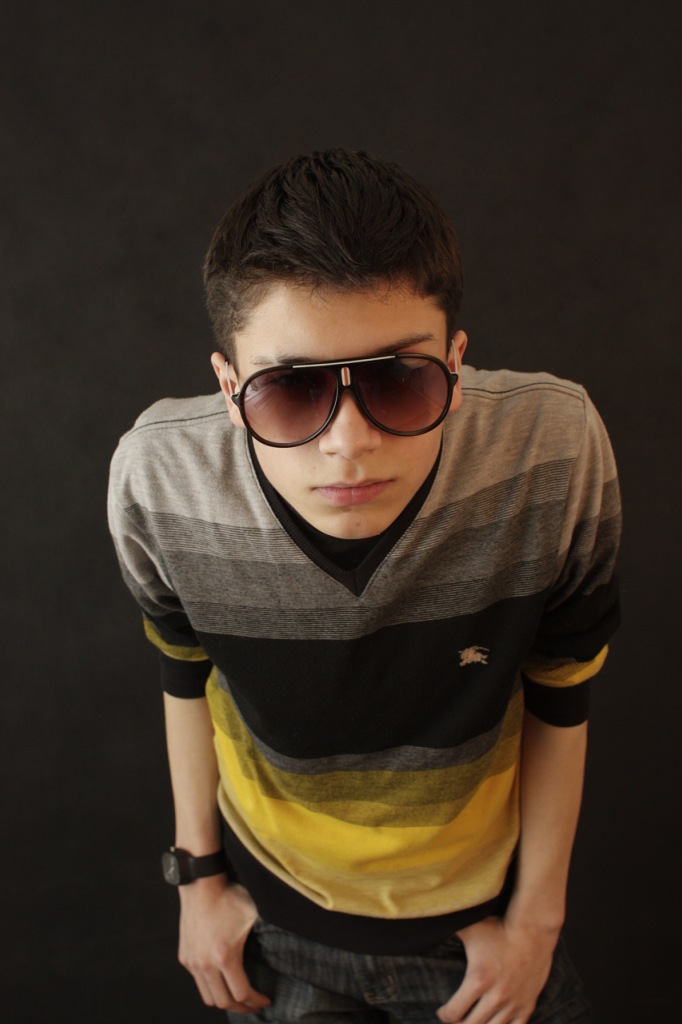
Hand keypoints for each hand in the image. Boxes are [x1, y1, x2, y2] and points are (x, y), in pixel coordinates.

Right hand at [178, 875, 270, 1013]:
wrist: (201, 884)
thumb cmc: (230, 896)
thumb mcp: (255, 912)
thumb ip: (270, 930)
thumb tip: (294, 934)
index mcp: (225, 956)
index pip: (241, 994)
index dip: (256, 1002)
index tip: (266, 1000)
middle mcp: (205, 964)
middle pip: (224, 1002)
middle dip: (242, 1008)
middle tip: (254, 1004)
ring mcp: (193, 962)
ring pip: (208, 997)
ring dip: (224, 1000)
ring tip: (238, 997)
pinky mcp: (185, 957)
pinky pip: (199, 982)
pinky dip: (212, 987)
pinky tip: (223, 980)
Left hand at [436, 916, 558, 1023]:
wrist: (533, 931)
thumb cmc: (499, 928)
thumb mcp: (470, 928)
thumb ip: (448, 929)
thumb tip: (427, 920)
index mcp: (478, 980)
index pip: (454, 1012)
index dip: (444, 1015)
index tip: (442, 1012)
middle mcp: (496, 996)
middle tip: (455, 1019)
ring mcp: (513, 1003)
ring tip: (473, 1022)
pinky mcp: (528, 1004)